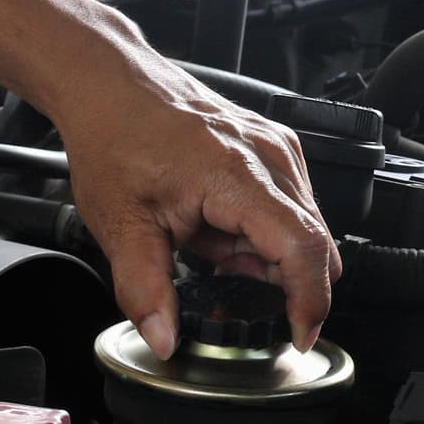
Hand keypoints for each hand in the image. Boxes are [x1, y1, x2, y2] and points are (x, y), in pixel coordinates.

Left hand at [54, 46, 339, 359]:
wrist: (109, 84)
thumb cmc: (114, 139)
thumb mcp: (120, 225)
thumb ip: (145, 289)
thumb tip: (165, 339)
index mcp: (237, 174)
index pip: (304, 247)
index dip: (311, 300)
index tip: (301, 335)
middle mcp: (268, 154)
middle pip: (314, 240)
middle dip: (286, 284)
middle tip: (236, 296)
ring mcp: (274, 144)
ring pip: (304, 223)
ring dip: (271, 256)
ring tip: (212, 251)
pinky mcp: (271, 142)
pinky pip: (291, 202)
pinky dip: (265, 231)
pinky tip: (222, 230)